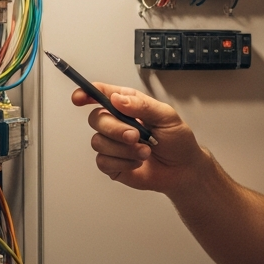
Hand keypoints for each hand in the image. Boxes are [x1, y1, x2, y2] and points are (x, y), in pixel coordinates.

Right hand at [72, 83, 207, 194]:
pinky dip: (123, 162)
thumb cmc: (178, 140)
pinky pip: (103, 161)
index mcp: (129, 106)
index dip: (86, 94)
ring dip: (124, 149)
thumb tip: (117, 99)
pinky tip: (137, 162)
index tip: (80, 98)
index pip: (101, 95)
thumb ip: (142, 105)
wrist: (183, 170)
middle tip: (136, 136)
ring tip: (145, 152)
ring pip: (98, 142)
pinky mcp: (112, 163)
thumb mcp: (167, 116)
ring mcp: (112, 144)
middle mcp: (117, 123)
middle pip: (96, 119)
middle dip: (116, 129)